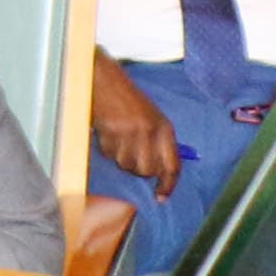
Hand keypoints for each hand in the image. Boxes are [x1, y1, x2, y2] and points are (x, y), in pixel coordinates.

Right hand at [90, 52, 177, 191]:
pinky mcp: (109, 133)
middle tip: (133, 154)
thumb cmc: (129, 99)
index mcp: (164, 128)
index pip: (172, 166)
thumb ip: (160, 144)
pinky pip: (110, 155)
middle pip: (147, 170)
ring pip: (127, 165)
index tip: (161, 196)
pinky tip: (108, 132)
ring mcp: (128, 133)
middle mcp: (149, 132)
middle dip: (139, 169)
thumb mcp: (152, 118)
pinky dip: (108, 149)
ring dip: (121, 157)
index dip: (168, 185)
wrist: (103, 79)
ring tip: (119, 137)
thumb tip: (162, 174)